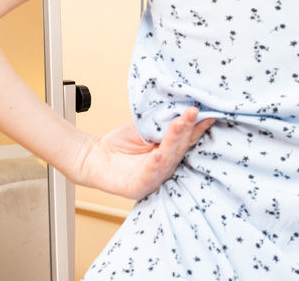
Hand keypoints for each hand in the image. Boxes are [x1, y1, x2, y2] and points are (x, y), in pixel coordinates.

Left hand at [73, 107, 215, 199]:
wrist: (93, 156)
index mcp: (167, 155)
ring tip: (179, 125)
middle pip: (178, 149)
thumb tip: (181, 110)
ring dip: (173, 142)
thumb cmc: (118, 146)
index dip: (195, 128)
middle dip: (186, 129)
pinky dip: (154, 165)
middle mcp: (163, 169)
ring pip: (166, 160)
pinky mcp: (136, 188)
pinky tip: (159, 154)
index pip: (185, 141)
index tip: (206, 113)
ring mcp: (151, 180)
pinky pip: (147, 176)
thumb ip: (160, 126)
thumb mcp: (143, 131)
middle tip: (193, 112)